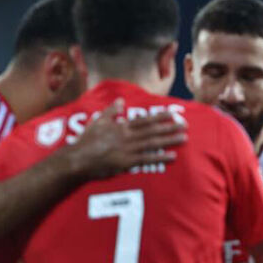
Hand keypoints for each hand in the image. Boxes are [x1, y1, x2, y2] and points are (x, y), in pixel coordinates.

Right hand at [65, 98, 187, 179]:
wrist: (78, 159)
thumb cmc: (85, 141)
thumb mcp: (97, 122)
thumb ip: (110, 111)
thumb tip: (120, 100)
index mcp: (121, 126)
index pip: (145, 119)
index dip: (160, 116)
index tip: (174, 114)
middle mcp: (127, 136)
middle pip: (153, 130)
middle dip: (170, 127)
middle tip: (185, 125)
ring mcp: (128, 149)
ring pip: (153, 143)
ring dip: (169, 140)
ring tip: (183, 138)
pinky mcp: (126, 162)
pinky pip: (147, 159)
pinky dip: (160, 157)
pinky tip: (172, 156)